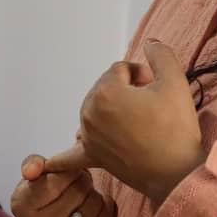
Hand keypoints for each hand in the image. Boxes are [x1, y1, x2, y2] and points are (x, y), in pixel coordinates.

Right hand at [10, 155, 114, 216]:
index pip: (55, 181)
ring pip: (93, 202)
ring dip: (93, 193)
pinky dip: (103, 207)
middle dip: (82, 180)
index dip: (67, 170)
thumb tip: (32, 169)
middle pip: (79, 190)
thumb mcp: (36, 173)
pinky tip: (90, 208)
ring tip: (81, 197)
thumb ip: (33, 163)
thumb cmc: (45, 190)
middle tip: (75, 183)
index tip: (65, 170)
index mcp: (23, 206)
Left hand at [44, 40, 205, 203]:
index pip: (122, 69)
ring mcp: (87, 137)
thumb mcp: (175, 81)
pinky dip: (57, 160)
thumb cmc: (175, 127)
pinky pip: (69, 156)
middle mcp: (88, 113)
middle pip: (107, 87)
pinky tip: (40, 168)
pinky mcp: (93, 156)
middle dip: (129, 90)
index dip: (144, 74)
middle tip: (154, 104)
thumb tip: (149, 44)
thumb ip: (160, 54)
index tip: (159, 88)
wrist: (176, 172)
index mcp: (105, 91)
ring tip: (140, 121)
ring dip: (113, 109)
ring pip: (97, 109)